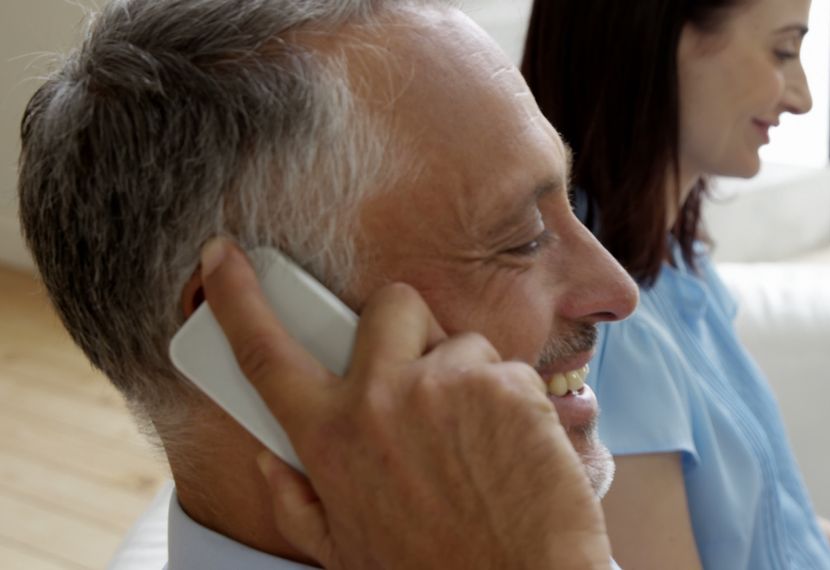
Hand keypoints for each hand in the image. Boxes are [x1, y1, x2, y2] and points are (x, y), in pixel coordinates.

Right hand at [199, 238, 611, 569]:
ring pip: (459, 341)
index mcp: (330, 438)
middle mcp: (382, 398)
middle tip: (423, 374)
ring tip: (478, 442)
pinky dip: (514, 404)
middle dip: (407, 327)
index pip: (265, 352)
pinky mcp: (508, 385)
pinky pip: (508, 370)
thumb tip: (266, 455)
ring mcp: (448, 384)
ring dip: (467, 378)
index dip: (235, 297)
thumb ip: (296, 499)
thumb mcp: (343, 549)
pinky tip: (514, 453)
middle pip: (389, 305)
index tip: (222, 256)